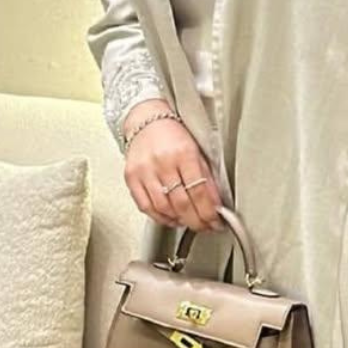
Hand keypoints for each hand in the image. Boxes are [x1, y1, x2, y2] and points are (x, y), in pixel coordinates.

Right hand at [122, 100, 222, 232]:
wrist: (146, 121)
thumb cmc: (173, 135)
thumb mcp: (197, 152)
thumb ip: (207, 178)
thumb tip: (216, 205)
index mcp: (183, 153)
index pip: (199, 191)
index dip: (209, 212)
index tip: (215, 222)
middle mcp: (162, 162)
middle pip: (182, 203)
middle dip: (197, 221)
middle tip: (205, 226)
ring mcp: (144, 171)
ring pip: (164, 208)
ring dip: (180, 220)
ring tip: (190, 221)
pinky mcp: (131, 178)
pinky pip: (146, 207)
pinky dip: (161, 217)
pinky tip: (171, 218)